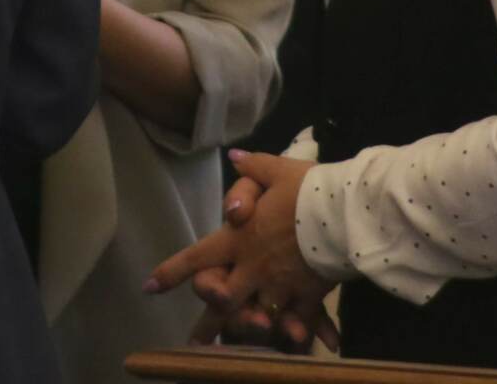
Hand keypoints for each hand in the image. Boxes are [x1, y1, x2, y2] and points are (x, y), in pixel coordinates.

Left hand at [146, 151, 332, 342]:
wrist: (346, 213)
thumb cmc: (309, 189)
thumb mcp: (278, 170)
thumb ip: (253, 168)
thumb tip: (234, 157)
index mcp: (240, 238)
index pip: (198, 256)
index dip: (172, 272)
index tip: (150, 286)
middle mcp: (254, 266)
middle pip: (223, 298)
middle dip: (210, 313)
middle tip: (199, 331)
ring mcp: (280, 285)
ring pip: (257, 315)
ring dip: (250, 326)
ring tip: (244, 340)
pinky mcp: (307, 296)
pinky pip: (297, 320)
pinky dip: (298, 330)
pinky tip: (300, 336)